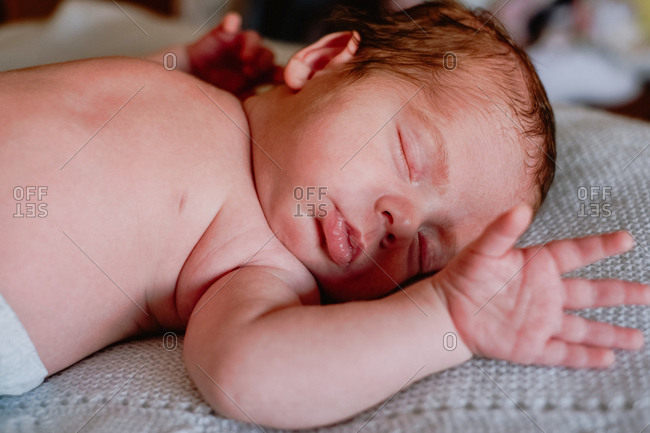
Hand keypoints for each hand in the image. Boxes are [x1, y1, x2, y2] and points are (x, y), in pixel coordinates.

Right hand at [187, 12, 282, 98]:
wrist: (186, 84)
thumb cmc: (211, 97)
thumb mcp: (230, 104)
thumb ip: (246, 106)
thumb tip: (263, 114)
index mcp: (257, 78)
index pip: (276, 74)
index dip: (280, 77)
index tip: (280, 84)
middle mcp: (250, 60)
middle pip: (268, 56)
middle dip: (264, 64)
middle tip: (254, 75)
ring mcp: (237, 46)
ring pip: (254, 39)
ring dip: (252, 48)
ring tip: (245, 59)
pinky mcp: (222, 34)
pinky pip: (230, 23)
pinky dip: (232, 22)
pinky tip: (231, 26)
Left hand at [433, 204, 649, 367]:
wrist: (446, 312)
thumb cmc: (464, 276)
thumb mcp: (481, 250)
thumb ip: (502, 231)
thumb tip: (521, 207)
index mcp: (539, 266)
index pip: (576, 254)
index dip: (600, 246)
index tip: (626, 239)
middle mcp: (547, 293)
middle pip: (592, 293)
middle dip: (622, 293)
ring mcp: (542, 321)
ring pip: (583, 328)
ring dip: (610, 333)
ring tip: (638, 338)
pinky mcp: (532, 345)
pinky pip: (563, 352)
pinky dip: (584, 357)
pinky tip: (608, 359)